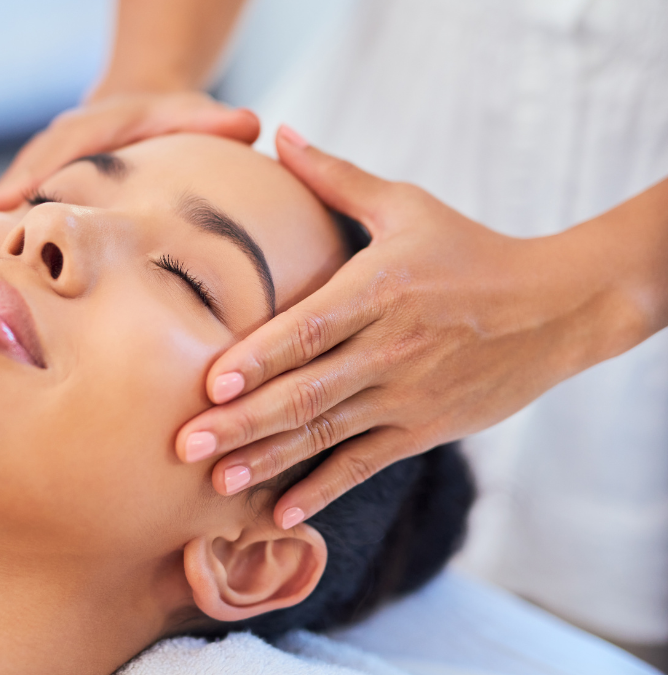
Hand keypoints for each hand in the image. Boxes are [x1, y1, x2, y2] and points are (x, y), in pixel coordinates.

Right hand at [0, 91, 259, 228]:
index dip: (6, 198)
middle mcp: (48, 155)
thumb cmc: (162, 112)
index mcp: (76, 138)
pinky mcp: (36, 190)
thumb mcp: (188, 111)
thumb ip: (215, 120)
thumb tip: (251, 122)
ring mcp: (38, 172)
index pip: (36, 171)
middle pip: (3, 193)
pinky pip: (5, 216)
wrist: (137, 95)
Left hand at [177, 125, 623, 529]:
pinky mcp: (424, 427)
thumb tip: (281, 133)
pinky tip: (282, 511)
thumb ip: (337, 178)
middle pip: (307, 391)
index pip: (309, 328)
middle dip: (242, 422)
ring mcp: (407, 393)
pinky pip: (365, 463)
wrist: (555, 308)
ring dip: (269, 461)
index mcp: (380, 289)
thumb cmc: (468, 249)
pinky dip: (324, 488)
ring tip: (216, 484)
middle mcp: (391, 347)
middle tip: (184, 446)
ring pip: (327, 434)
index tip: (209, 382)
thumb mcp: (406, 206)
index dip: (260, 358)